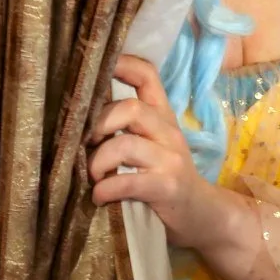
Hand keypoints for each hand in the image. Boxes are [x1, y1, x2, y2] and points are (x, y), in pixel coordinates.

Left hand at [88, 54, 228, 247]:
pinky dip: (106, 189)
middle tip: (85, 143)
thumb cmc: (165, 178)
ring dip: (98, 161)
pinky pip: (129, 182)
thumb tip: (78, 116)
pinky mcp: (168, 187)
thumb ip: (127, 127)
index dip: (122, 65)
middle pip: (132, 108)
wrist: (202, 214)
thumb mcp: (152, 145)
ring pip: (126, 144)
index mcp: (163, 116)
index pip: (148, 76)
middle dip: (99, 123)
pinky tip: (99, 197)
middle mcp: (169, 131)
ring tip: (92, 176)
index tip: (95, 70)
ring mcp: (170, 159)